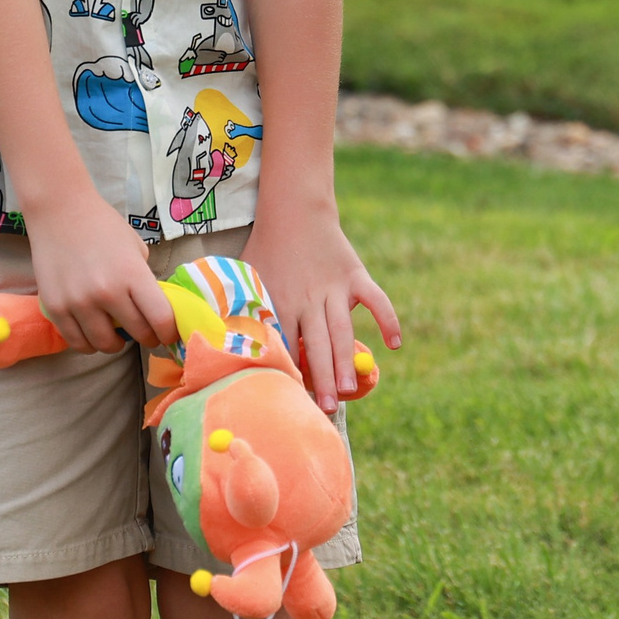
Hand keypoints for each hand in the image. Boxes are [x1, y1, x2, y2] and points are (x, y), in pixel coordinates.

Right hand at [25, 200, 179, 355]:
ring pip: (105, 345)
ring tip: (117, 336)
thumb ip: (145, 279)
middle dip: (147, 338)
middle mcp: (107, 292)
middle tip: (146, 335)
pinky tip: (94, 334)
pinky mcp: (56, 308)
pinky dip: (89, 343)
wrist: (60, 211)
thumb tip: (153, 308)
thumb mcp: (136, 247)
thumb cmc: (102, 226)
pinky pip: (77, 342)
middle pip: (137, 334)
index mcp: (132, 274)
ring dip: (116, 344)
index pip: (160, 319)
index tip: (168, 334)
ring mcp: (79, 303)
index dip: (168, 332)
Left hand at [244, 205, 401, 412]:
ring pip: (342, 330)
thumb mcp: (246, 277)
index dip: (290, 372)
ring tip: (348, 389)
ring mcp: (335, 288)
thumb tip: (223, 342)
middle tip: (327, 407)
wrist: (294, 210)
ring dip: (345, 360)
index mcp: (281, 301)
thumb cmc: (265, 248)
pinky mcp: (355, 275)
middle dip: (322, 378)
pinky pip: (376, 299)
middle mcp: (309, 298)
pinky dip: (387, 319)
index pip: (286, 344)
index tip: (292, 399)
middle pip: (317, 344)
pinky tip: (394, 345)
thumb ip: (240, 308)